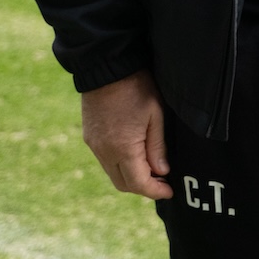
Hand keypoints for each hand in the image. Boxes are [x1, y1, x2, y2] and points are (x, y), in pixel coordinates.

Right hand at [81, 69, 172, 199]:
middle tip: (163, 181)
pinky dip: (120, 165)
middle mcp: (104, 151)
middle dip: (143, 187)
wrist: (107, 67)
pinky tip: (135, 155)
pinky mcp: (90, 137)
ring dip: (131, 176)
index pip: (138, 183)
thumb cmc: (136, 87)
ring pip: (112, 173)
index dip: (155, 191)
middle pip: (122, 184)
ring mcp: (94, 145)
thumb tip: (162, 172)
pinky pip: (105, 160)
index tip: (169, 191)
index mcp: (122, 148)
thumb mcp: (156, 115)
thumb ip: (157, 147)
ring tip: (152, 168)